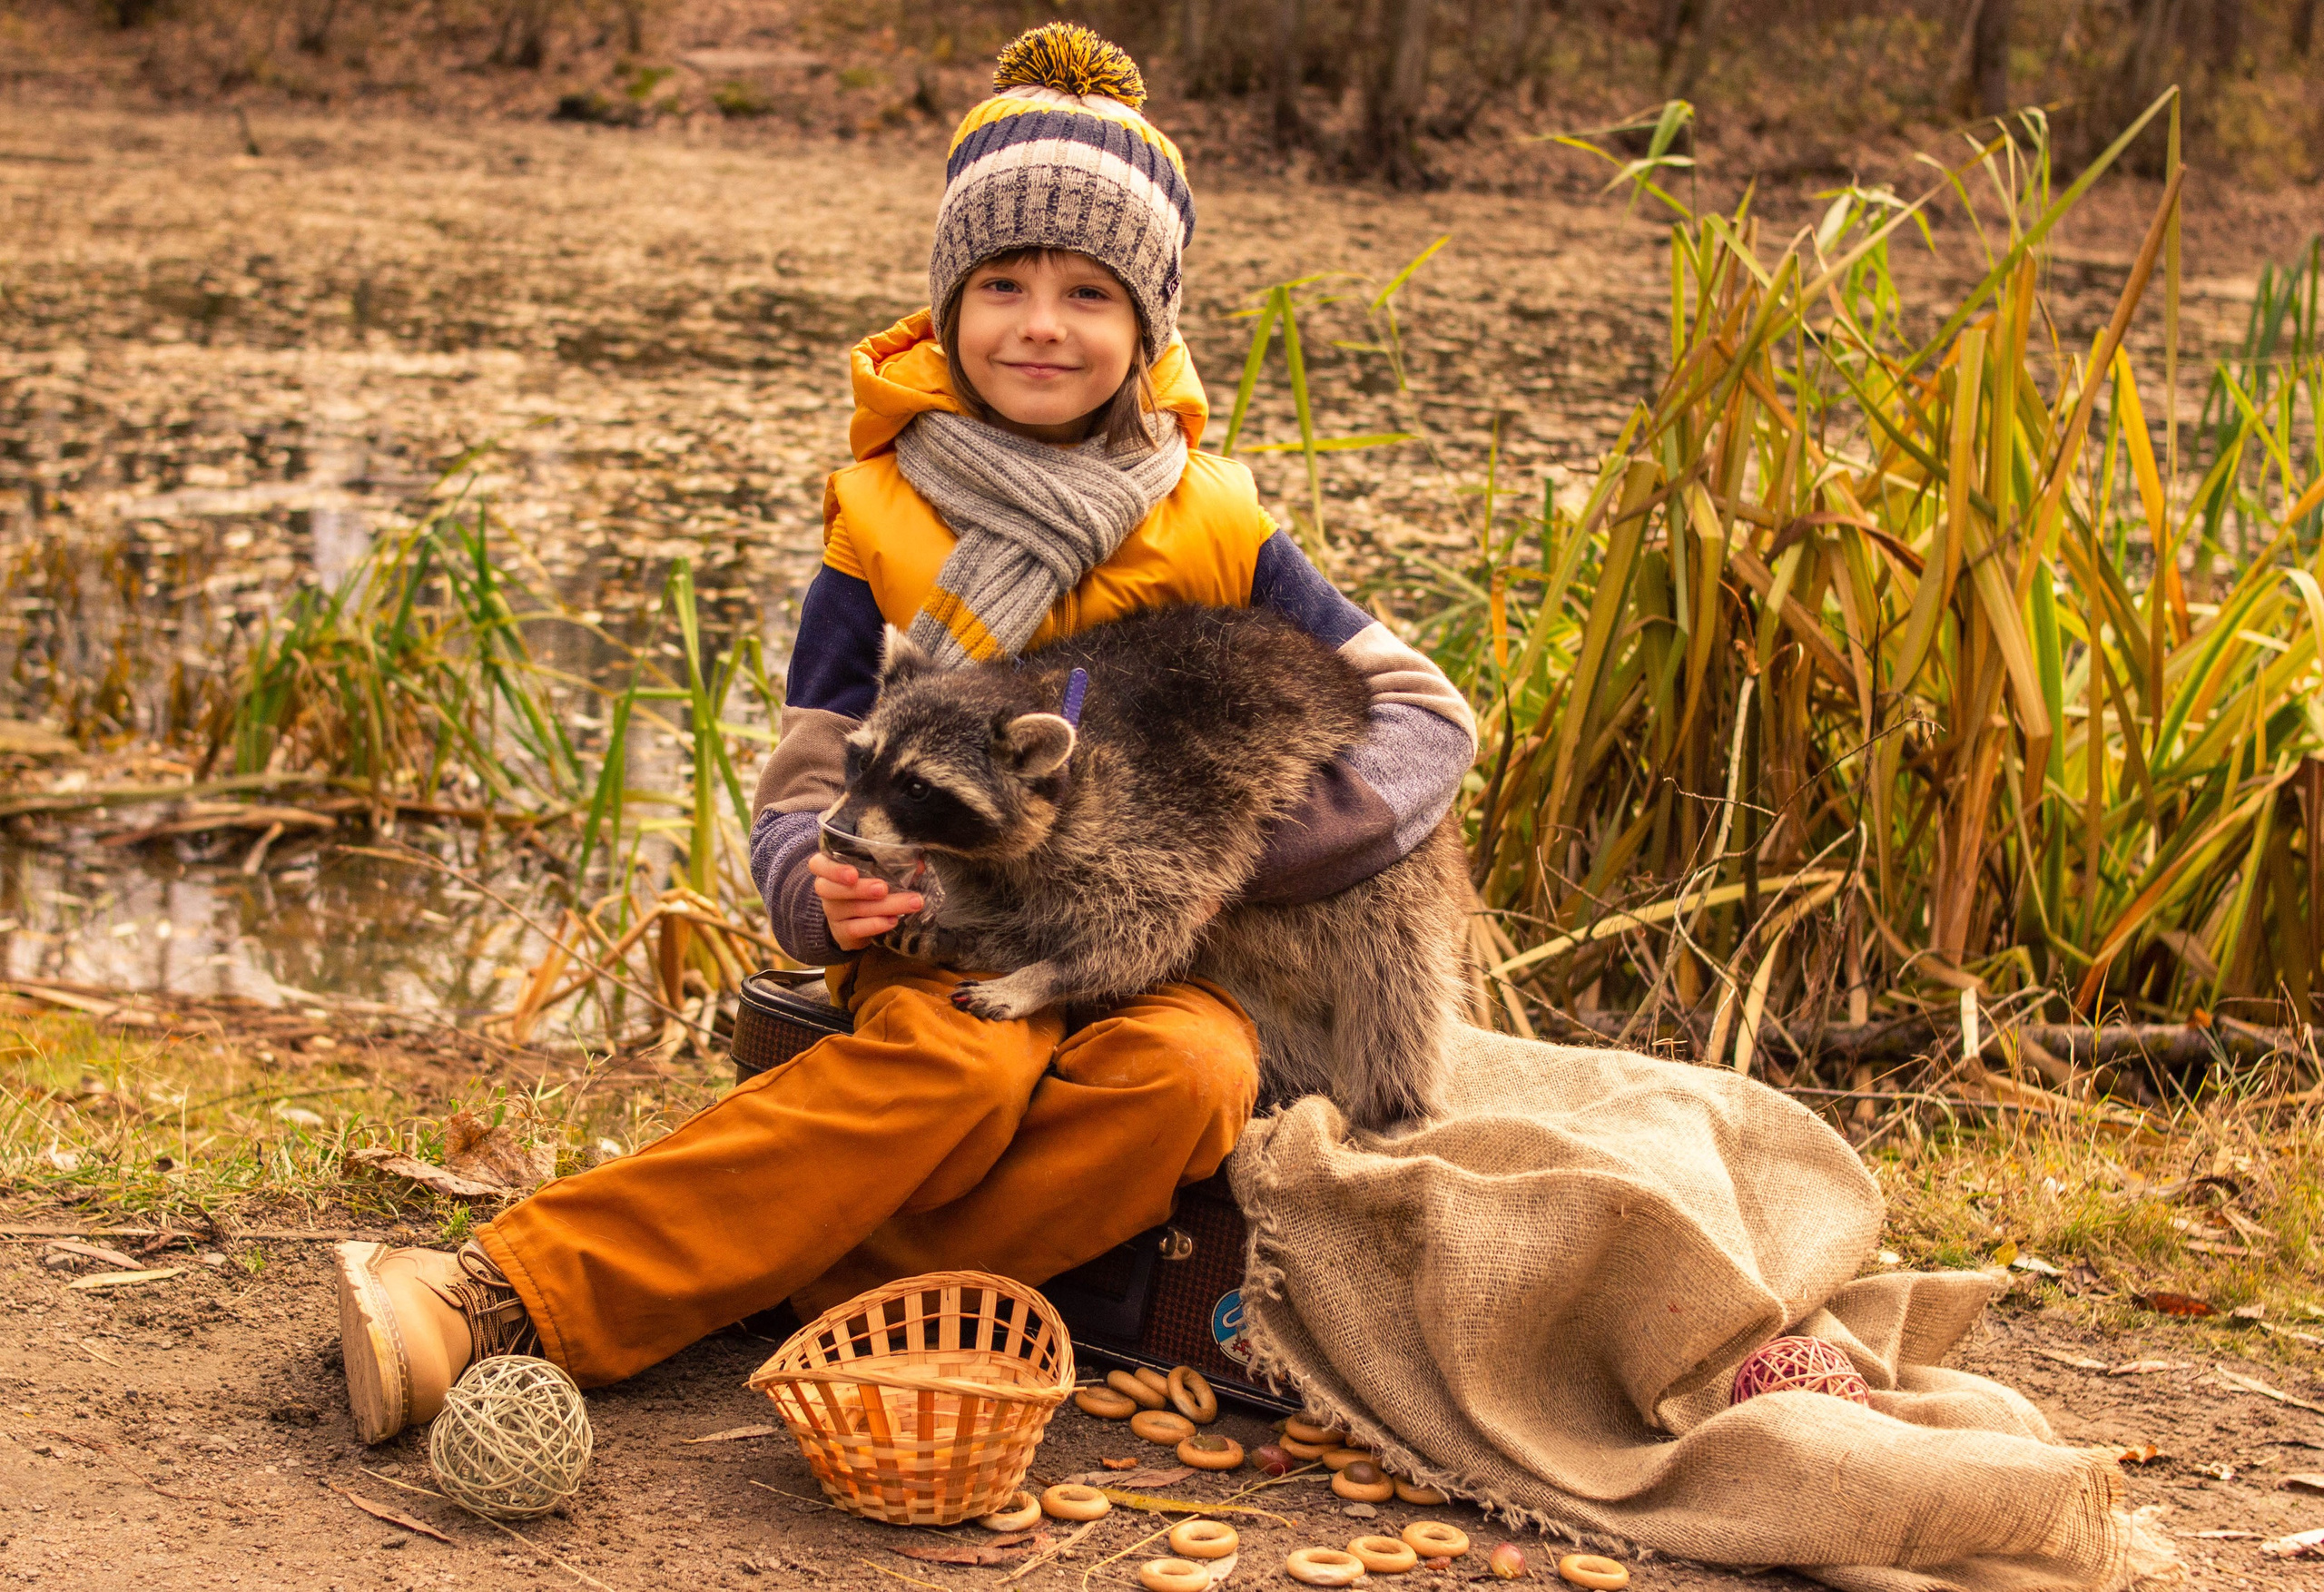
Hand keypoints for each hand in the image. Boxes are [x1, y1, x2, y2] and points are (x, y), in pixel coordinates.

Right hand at [808, 850, 924, 952]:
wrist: (853, 920)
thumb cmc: (865, 886)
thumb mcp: (873, 872)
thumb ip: (892, 864)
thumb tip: (919, 864)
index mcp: (829, 868)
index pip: (819, 865)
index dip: (834, 870)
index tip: (853, 874)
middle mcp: (826, 890)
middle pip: (834, 890)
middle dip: (861, 889)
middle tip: (884, 888)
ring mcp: (832, 912)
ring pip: (853, 909)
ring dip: (884, 906)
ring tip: (910, 903)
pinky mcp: (842, 932)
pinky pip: (856, 929)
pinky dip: (875, 925)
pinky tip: (893, 921)